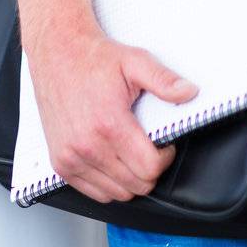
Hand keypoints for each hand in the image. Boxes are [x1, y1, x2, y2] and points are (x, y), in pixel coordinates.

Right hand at [26, 25, 198, 203]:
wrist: (57, 52)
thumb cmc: (92, 58)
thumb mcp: (134, 61)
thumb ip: (164, 80)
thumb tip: (189, 92)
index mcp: (109, 124)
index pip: (149, 169)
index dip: (164, 158)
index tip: (163, 144)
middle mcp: (87, 146)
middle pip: (136, 186)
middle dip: (149, 169)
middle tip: (147, 145)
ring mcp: (71, 158)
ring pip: (116, 194)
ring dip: (129, 178)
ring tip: (129, 150)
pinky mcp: (60, 164)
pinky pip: (94, 193)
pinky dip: (107, 183)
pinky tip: (111, 158)